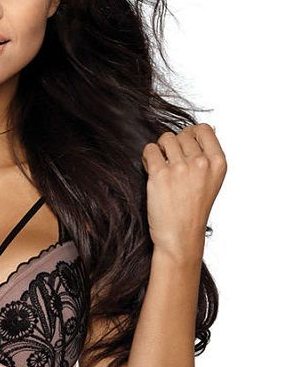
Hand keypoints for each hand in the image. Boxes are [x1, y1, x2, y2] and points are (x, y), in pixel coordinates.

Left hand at [141, 123, 226, 260]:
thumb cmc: (194, 211)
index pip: (204, 129)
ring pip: (166, 139)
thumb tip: (210, 129)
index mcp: (217, 163)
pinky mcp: (160, 175)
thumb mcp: (212, 181)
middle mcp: (201, 163)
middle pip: (182, 134)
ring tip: (162, 167)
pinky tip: (152, 170)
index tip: (185, 147)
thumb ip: (209, 156)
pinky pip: (150, 150)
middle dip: (175, 146)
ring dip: (161, 150)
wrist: (181, 237)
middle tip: (172, 165)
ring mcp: (180, 168)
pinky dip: (148, 156)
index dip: (191, 134)